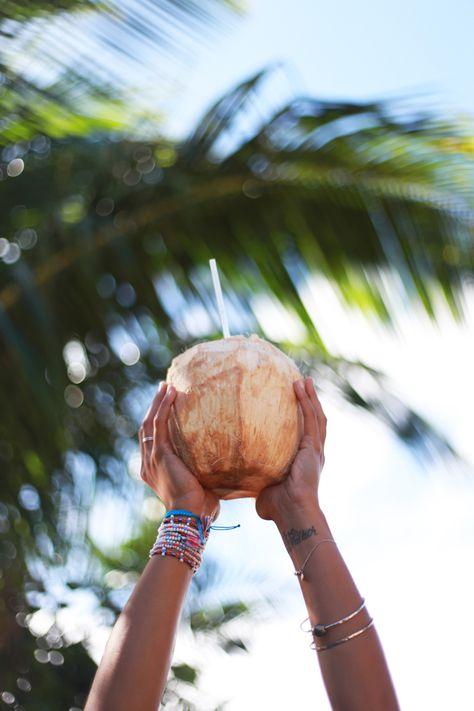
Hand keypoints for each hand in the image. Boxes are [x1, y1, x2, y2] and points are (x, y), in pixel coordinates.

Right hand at [139, 382, 218, 519]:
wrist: (190, 515)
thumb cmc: (200, 507)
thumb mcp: (198, 483)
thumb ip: (203, 470)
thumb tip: (225, 460)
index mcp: (153, 471)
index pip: (151, 441)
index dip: (155, 422)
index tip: (164, 407)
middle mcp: (148, 464)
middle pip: (146, 428)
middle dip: (154, 407)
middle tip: (164, 389)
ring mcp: (151, 458)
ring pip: (150, 422)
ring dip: (157, 402)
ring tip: (166, 385)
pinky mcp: (160, 454)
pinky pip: (159, 424)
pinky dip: (163, 407)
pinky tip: (170, 393)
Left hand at [256, 377, 325, 521]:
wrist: (291, 513)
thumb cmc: (276, 507)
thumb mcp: (263, 486)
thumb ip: (254, 478)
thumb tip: (235, 478)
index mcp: (305, 461)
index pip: (307, 433)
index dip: (304, 417)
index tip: (297, 402)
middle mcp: (313, 453)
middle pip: (315, 420)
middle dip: (311, 401)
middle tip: (303, 383)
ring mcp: (315, 449)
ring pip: (316, 416)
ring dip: (310, 396)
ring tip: (304, 380)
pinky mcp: (313, 447)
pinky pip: (310, 419)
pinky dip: (306, 401)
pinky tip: (300, 387)